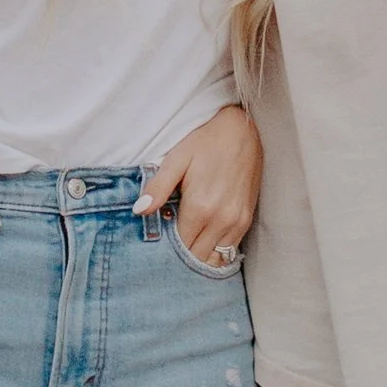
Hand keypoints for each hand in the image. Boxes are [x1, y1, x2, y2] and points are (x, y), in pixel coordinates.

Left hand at [137, 106, 260, 265]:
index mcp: (200, 207)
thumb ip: (158, 187)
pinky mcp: (247, 219)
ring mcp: (237, 221)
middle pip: (196, 256)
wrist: (242, 130)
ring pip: (214, 257)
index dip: (165, 250)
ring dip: (198, 255)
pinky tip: (202, 240)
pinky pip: (229, 249)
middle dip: (180, 256)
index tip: (155, 244)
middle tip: (166, 248)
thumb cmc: (206, 142)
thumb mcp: (177, 159)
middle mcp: (221, 219)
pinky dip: (214, 250)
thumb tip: (139, 210)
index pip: (179, 247)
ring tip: (183, 246)